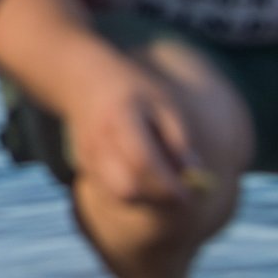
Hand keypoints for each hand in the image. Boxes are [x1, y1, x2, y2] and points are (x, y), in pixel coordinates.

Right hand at [66, 63, 203, 204]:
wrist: (88, 81)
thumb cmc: (134, 91)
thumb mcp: (164, 104)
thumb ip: (178, 138)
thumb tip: (193, 175)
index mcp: (119, 117)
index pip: (142, 162)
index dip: (167, 184)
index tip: (189, 193)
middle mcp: (98, 141)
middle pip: (126, 188)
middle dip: (156, 196)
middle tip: (178, 191)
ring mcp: (87, 156)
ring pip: (119, 194)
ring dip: (145, 196)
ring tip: (160, 176)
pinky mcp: (84, 166)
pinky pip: (111, 191)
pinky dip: (133, 190)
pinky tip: (142, 171)